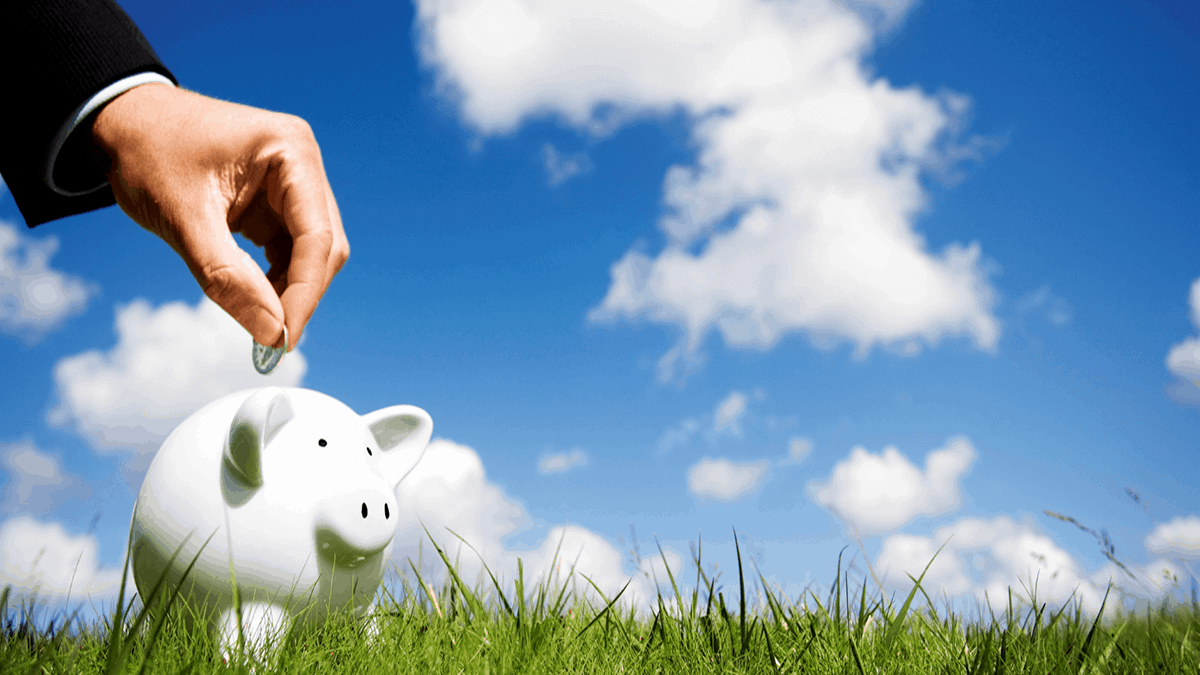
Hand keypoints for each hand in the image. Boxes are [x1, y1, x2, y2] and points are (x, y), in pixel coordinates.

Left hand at [91, 83, 348, 350]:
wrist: (121, 122)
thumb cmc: (147, 151)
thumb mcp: (183, 217)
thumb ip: (227, 277)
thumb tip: (270, 332)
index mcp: (290, 151)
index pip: (317, 235)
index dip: (305, 291)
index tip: (283, 337)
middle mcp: (302, 164)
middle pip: (323, 246)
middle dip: (300, 294)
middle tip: (272, 341)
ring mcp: (292, 182)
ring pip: (311, 252)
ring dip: (290, 290)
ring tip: (260, 323)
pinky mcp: (276, 201)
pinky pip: (290, 249)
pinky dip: (276, 279)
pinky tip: (255, 298)